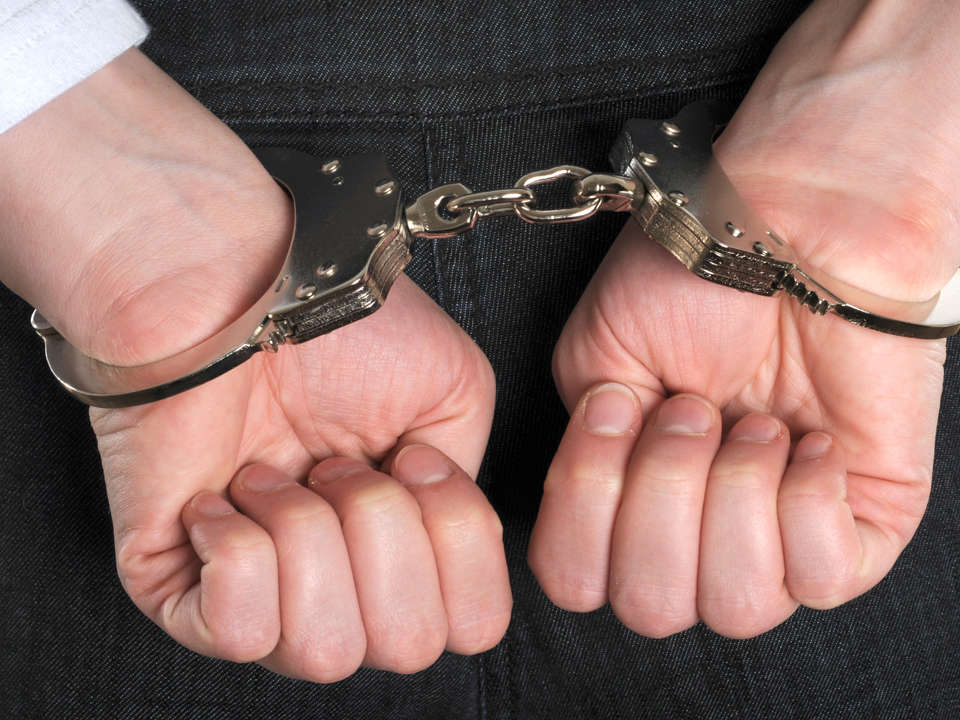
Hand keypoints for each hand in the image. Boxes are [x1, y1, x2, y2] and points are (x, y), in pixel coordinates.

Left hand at [94, 273, 508, 678]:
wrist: (235, 287)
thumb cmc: (338, 328)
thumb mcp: (458, 396)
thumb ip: (470, 495)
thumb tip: (433, 559)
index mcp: (407, 550)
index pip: (471, 625)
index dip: (457, 541)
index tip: (409, 461)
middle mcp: (342, 586)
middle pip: (405, 646)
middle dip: (380, 533)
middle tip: (334, 463)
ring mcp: (261, 594)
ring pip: (325, 650)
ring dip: (310, 535)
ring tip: (275, 471)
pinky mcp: (176, 588)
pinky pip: (239, 630)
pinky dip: (243, 549)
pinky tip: (226, 493)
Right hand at [528, 0, 953, 637]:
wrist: (792, 225)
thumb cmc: (690, 278)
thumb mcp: (594, 368)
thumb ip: (580, 464)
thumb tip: (607, 520)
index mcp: (625, 501)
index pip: (577, 582)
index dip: (582, 508)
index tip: (617, 412)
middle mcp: (695, 532)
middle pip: (654, 608)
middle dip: (662, 496)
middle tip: (693, 408)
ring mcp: (778, 537)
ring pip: (737, 607)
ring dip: (731, 496)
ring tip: (753, 421)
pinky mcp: (862, 525)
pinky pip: (820, 577)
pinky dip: (803, 500)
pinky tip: (805, 438)